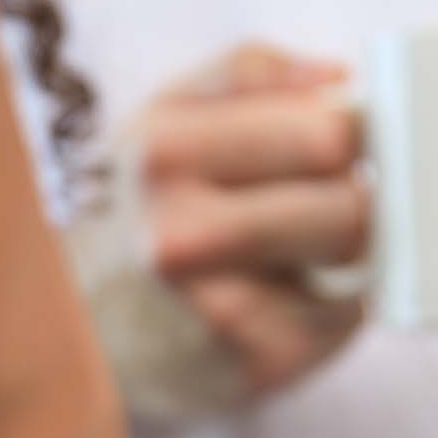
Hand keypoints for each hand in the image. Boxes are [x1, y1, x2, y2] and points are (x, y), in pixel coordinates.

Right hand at [133, 42, 373, 395]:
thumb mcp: (163, 120)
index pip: (327, 129)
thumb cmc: (144, 211)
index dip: (348, 132)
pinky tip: (284, 304)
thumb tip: (336, 74)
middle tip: (309, 203)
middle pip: (350, 193)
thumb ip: (246, 73)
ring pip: (357, 248)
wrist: (80, 334)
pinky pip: (348, 314)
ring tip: (293, 251)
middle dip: (348, 189)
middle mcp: (178, 231)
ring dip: (346, 246)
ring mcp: (214, 306)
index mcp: (162, 151)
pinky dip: (333, 306)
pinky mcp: (256, 363)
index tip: (329, 148)